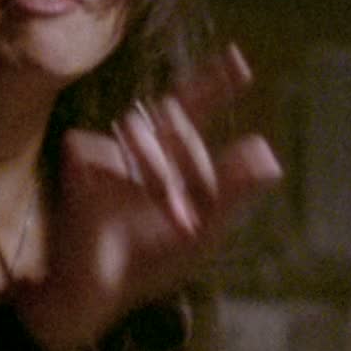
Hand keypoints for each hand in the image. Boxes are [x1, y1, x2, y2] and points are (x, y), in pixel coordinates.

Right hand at [15, 44, 283, 350]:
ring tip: (172, 215)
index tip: (238, 59)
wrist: (98, 291)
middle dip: (195, 164)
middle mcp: (141, 146)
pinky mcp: (79, 158)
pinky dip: (116, 177)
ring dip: (161, 177)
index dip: (215, 82)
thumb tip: (271, 156)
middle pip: (176, 121)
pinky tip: (113, 202)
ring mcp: (109, 149)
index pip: (194, 108)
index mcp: (171, 158)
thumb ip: (234, 192)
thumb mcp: (203, 230)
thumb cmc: (149, 262)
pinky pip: (102, 148)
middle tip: (198, 210)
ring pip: (142, 132)